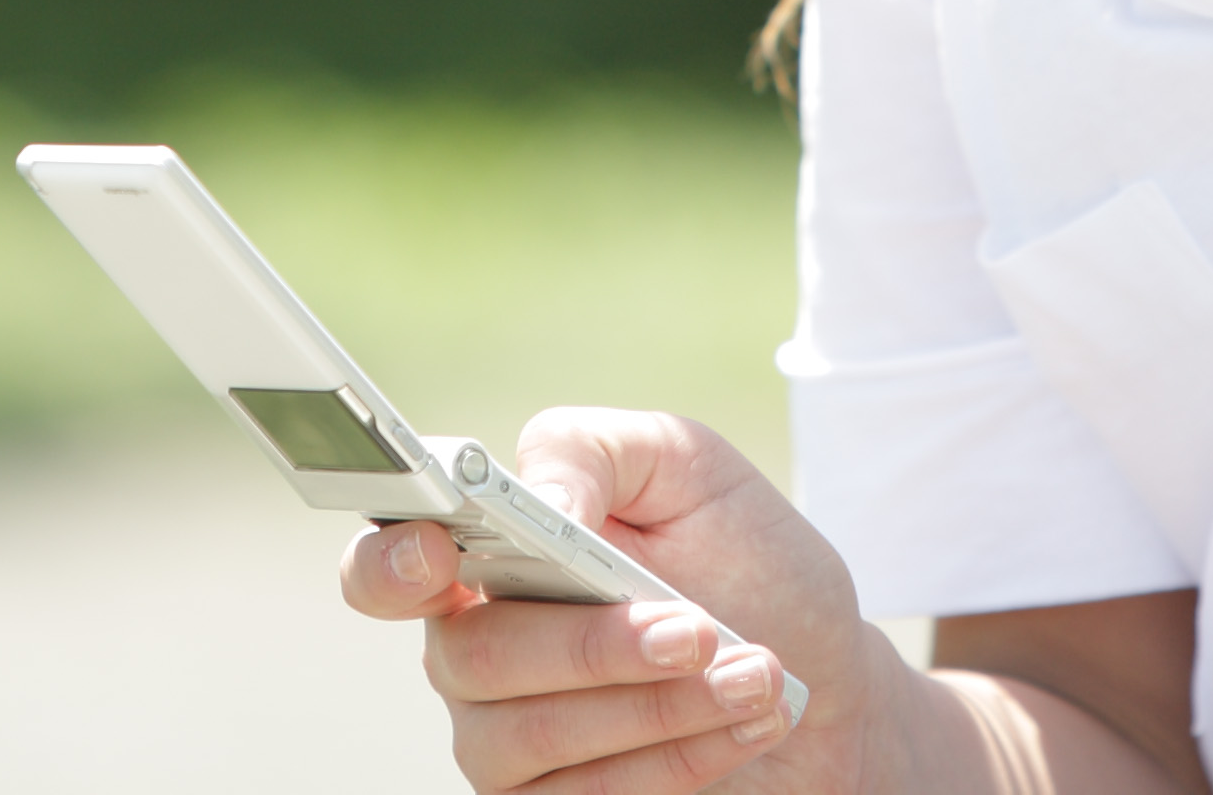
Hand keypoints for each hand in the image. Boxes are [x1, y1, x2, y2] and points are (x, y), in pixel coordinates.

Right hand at [338, 406, 879, 792]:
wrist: (826, 677)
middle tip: (699, 630)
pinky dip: (677, 758)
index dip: (388, 565)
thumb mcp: (687, 467)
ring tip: (753, 674)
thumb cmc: (747, 561)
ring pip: (533, 736)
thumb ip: (593, 454)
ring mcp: (508, 738)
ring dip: (660, 706)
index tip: (438, 557)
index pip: (387, 566)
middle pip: (475, 657)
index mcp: (490, 554)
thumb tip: (534, 500)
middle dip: (597, 646)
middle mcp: (479, 649)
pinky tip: (744, 721)